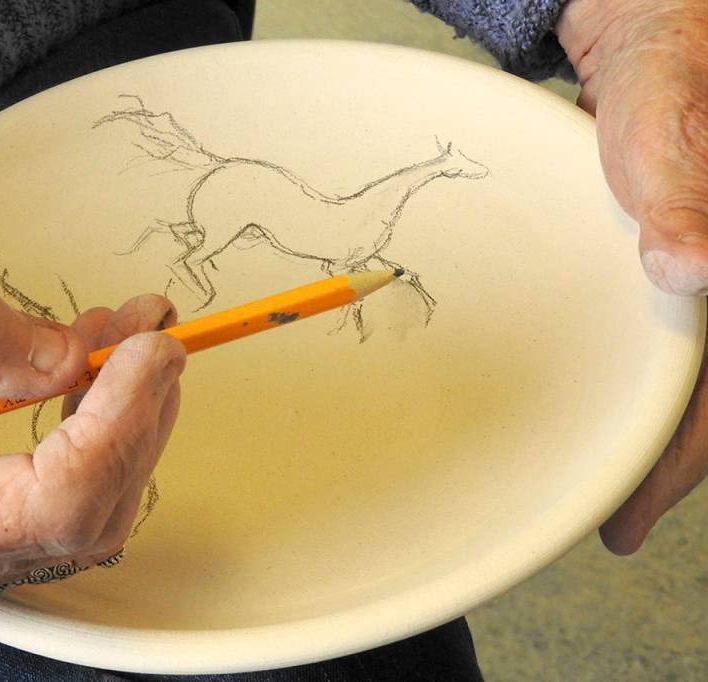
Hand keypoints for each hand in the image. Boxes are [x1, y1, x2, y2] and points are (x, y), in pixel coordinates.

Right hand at [0, 254, 184, 616]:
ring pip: (82, 515)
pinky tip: (93, 382)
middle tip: (156, 338)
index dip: (123, 419)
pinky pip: (52, 500)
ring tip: (131, 347)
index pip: (57, 498)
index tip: (155, 347)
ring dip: (124, 425)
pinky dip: (90, 438)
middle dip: (139, 418)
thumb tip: (80, 357)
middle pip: (86, 514)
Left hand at [557, 0, 707, 551]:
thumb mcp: (669, 131)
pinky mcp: (680, 278)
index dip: (680, 458)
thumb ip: (684, 195)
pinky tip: (614, 417)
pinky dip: (645, 392)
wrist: (658, 51)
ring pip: (693, 385)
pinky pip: (675, 352)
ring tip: (610, 493)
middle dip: (664, 468)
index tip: (630, 510)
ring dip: (655, 440)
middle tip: (612, 523)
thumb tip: (691, 265)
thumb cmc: (673, 80)